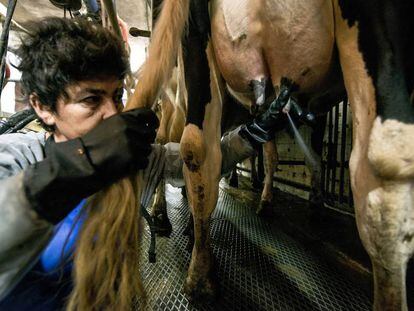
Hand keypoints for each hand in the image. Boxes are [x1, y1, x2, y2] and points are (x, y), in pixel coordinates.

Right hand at [24, 108, 158, 223]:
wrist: (83, 160)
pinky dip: (139, 164)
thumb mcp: (109, 126)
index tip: (154, 126)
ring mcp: (132, 144)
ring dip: (141, 153)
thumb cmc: (94, 143)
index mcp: (123, 118)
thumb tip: (143, 125)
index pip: (147, 114)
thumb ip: (125, 124)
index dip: (153, 120)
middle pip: (150, 133)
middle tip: (137, 146)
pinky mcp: (132, 158)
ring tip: (129, 156)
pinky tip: (129, 164)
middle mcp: (129, 129)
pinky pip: (144, 161)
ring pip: (148, 148)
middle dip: (146, 140)